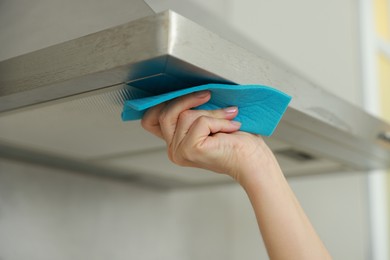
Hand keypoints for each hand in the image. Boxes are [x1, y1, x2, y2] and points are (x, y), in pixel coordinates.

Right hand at [141, 90, 278, 184]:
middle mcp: (173, 151)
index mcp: (175, 144)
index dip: (161, 103)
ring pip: (185, 115)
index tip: (186, 94)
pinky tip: (232, 127)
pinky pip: (201, 121)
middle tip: (208, 95)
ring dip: (212, 112)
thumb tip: (183, 88)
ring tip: (229, 117)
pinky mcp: (190, 149)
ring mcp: (179, 152)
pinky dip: (219, 120)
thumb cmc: (236, 141)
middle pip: (163, 113)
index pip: (150, 120)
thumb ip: (191, 111)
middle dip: (187, 100)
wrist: (253, 159)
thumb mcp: (207, 121)